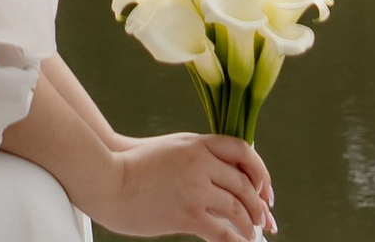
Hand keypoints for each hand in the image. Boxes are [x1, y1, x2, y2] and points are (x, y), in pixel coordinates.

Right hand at [92, 131, 275, 241]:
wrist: (109, 179)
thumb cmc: (136, 164)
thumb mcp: (174, 148)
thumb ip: (200, 155)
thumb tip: (228, 173)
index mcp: (198, 143)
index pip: (244, 151)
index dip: (260, 172)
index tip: (265, 192)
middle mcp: (201, 163)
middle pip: (244, 185)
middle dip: (258, 206)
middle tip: (264, 221)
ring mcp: (195, 189)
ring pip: (237, 209)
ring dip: (250, 225)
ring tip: (253, 235)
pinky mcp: (187, 214)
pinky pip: (222, 231)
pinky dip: (236, 241)